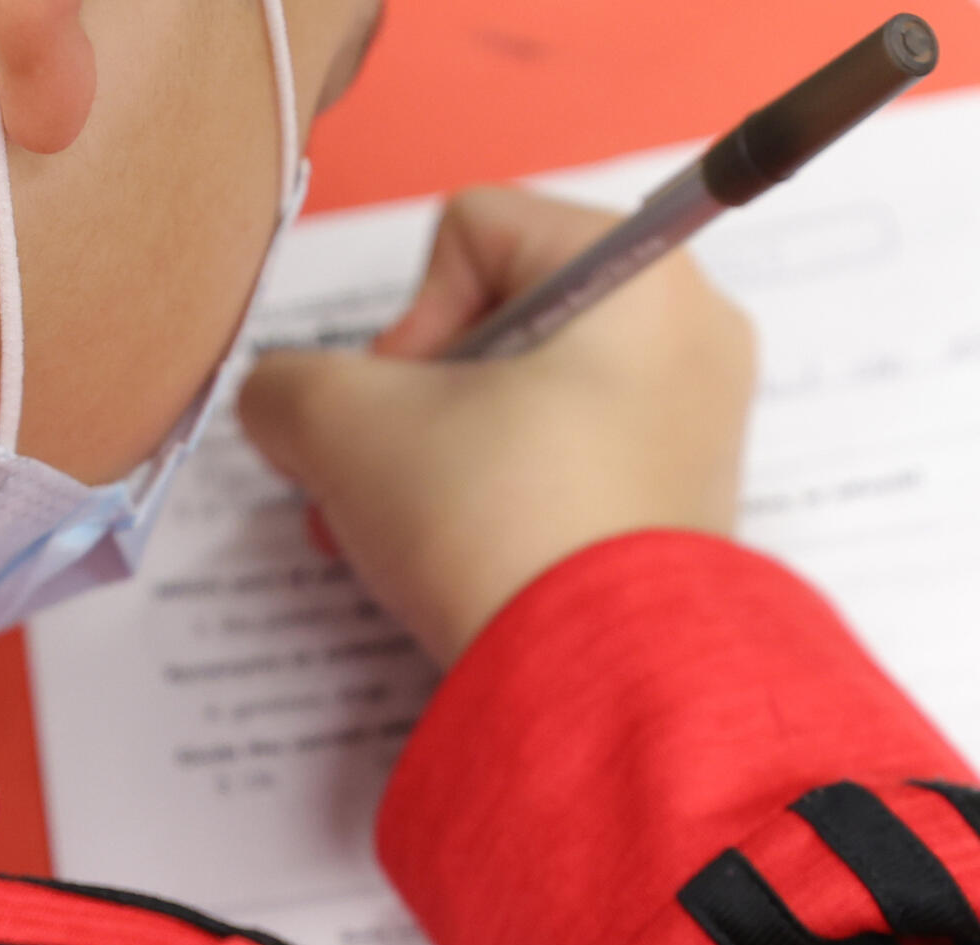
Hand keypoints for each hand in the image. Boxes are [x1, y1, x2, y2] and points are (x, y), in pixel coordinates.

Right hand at [237, 186, 757, 663]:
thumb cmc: (494, 524)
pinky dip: (506, 498)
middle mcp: (690, 328)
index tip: (397, 408)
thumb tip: (280, 400)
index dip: (405, 318)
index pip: (472, 230)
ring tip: (409, 532)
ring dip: (446, 456)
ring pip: (530, 398)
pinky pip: (573, 464)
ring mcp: (699, 422)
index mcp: (635, 270)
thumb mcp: (341, 428)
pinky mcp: (687, 505)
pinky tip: (463, 560)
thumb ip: (285, 385)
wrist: (596, 678)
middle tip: (384, 476)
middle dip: (417, 401)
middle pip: (502, 317)